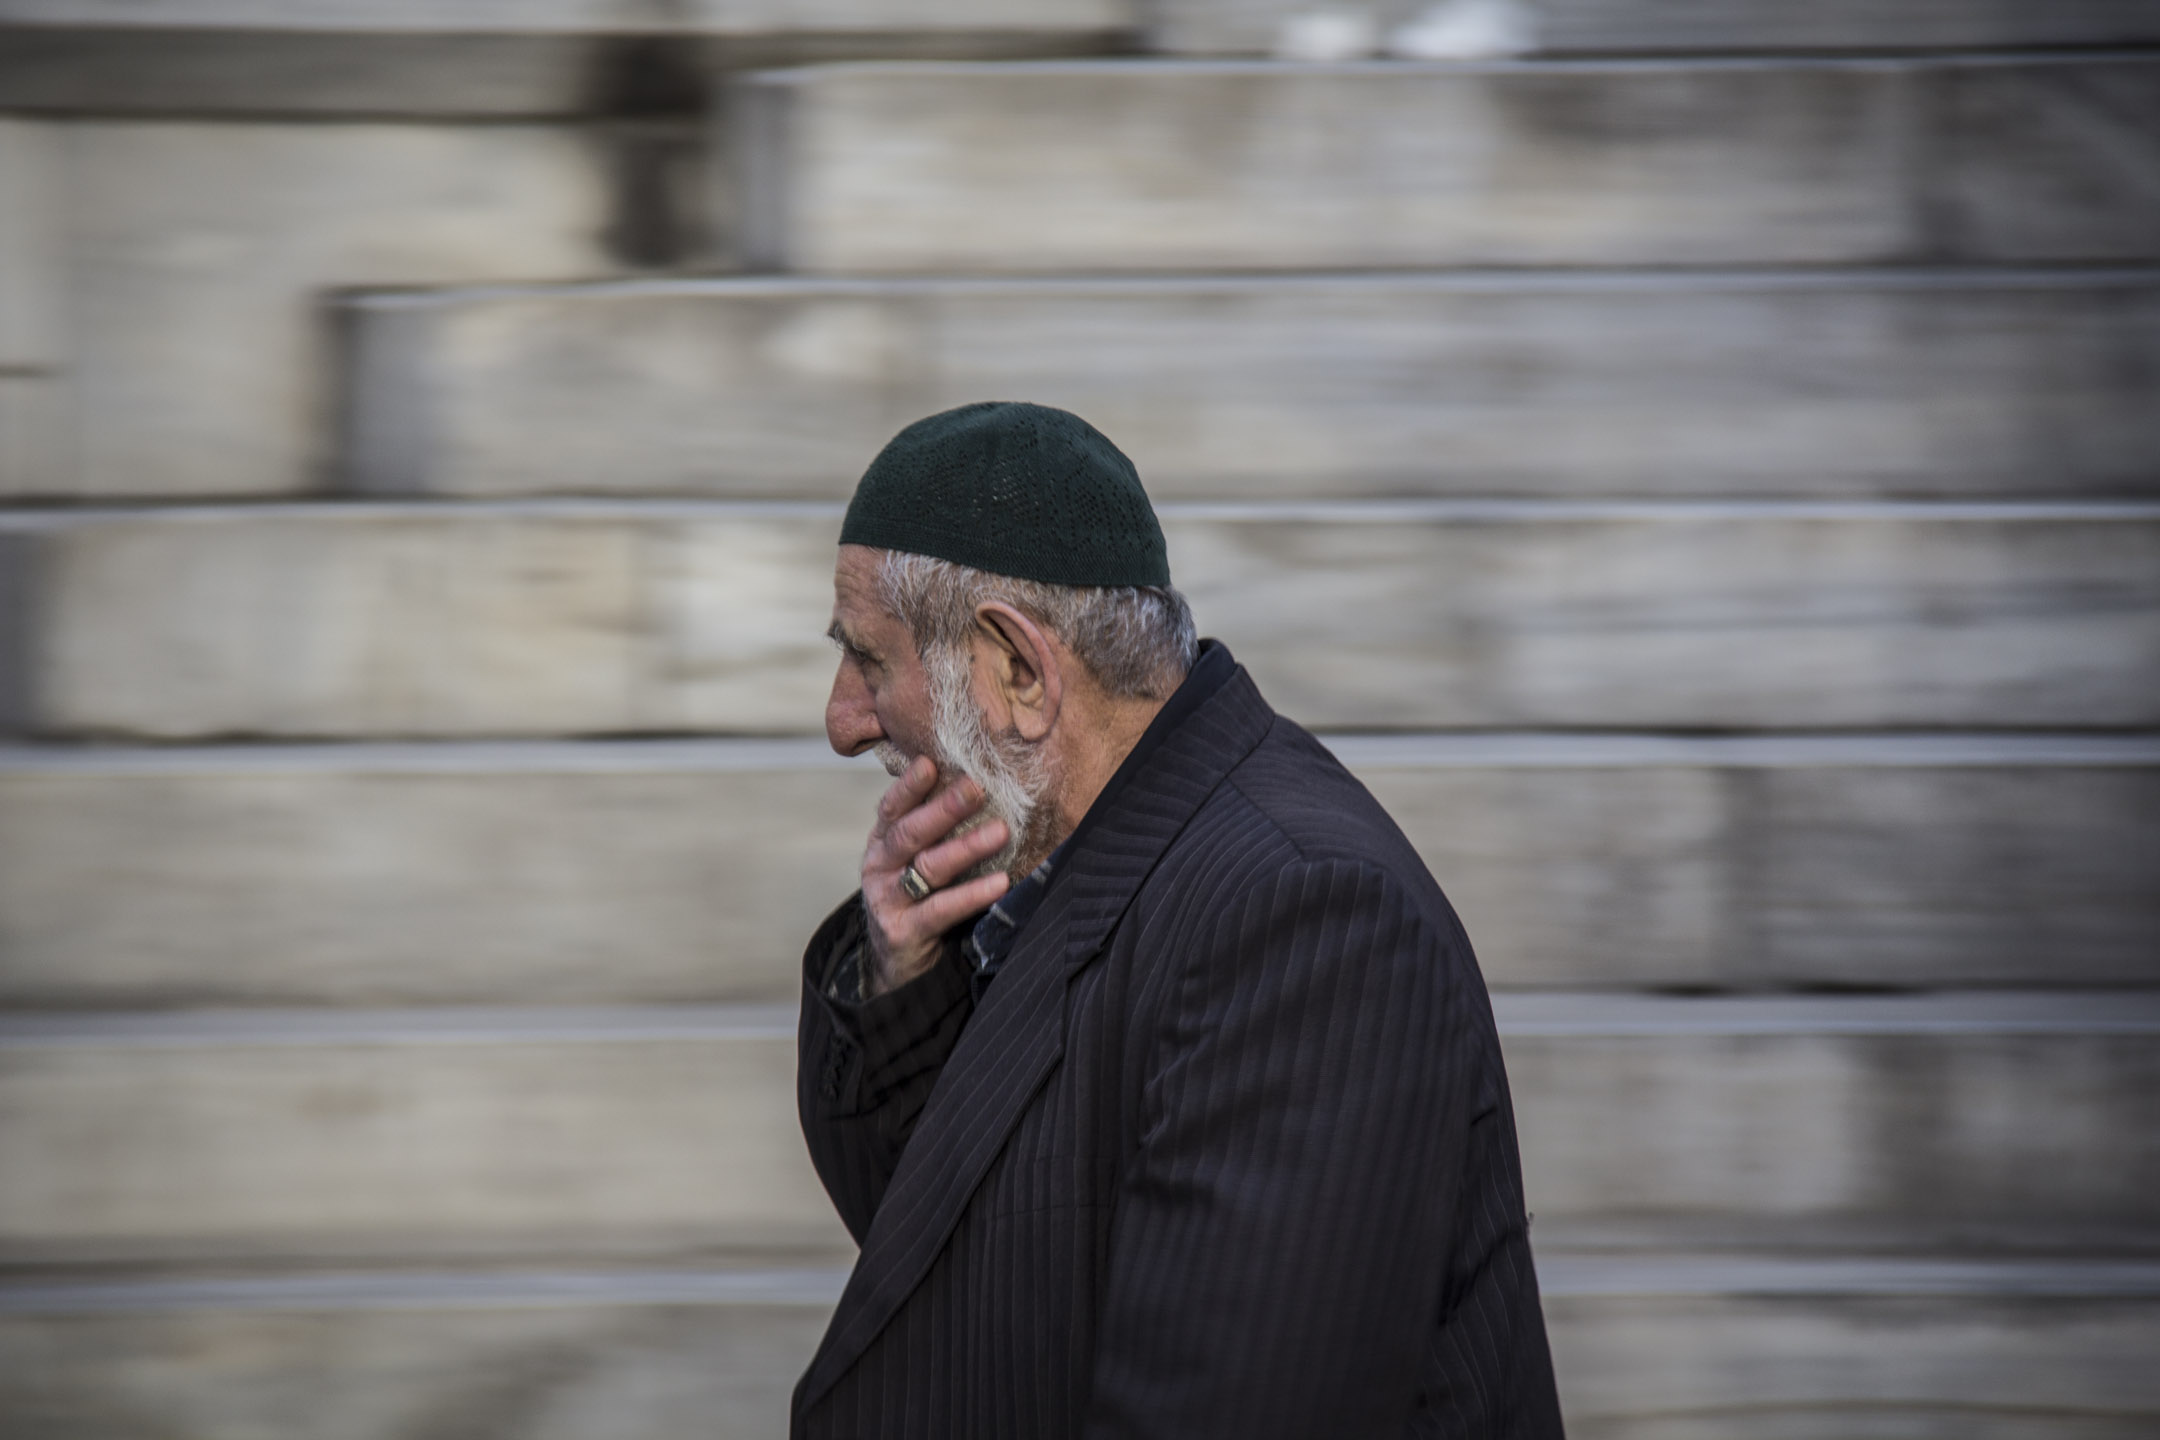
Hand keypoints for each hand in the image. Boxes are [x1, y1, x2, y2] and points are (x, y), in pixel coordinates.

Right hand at [861, 755, 1011, 996]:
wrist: (896, 963)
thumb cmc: (916, 899)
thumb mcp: (914, 860)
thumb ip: (932, 828)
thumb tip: (974, 783)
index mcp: (881, 843)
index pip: (892, 808)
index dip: (910, 786)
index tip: (932, 763)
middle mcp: (880, 868)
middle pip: (911, 833)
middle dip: (944, 809)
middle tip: (977, 788)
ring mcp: (888, 901)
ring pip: (928, 868)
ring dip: (966, 847)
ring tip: (1001, 831)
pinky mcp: (904, 932)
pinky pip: (941, 910)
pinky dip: (972, 895)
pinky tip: (1000, 883)